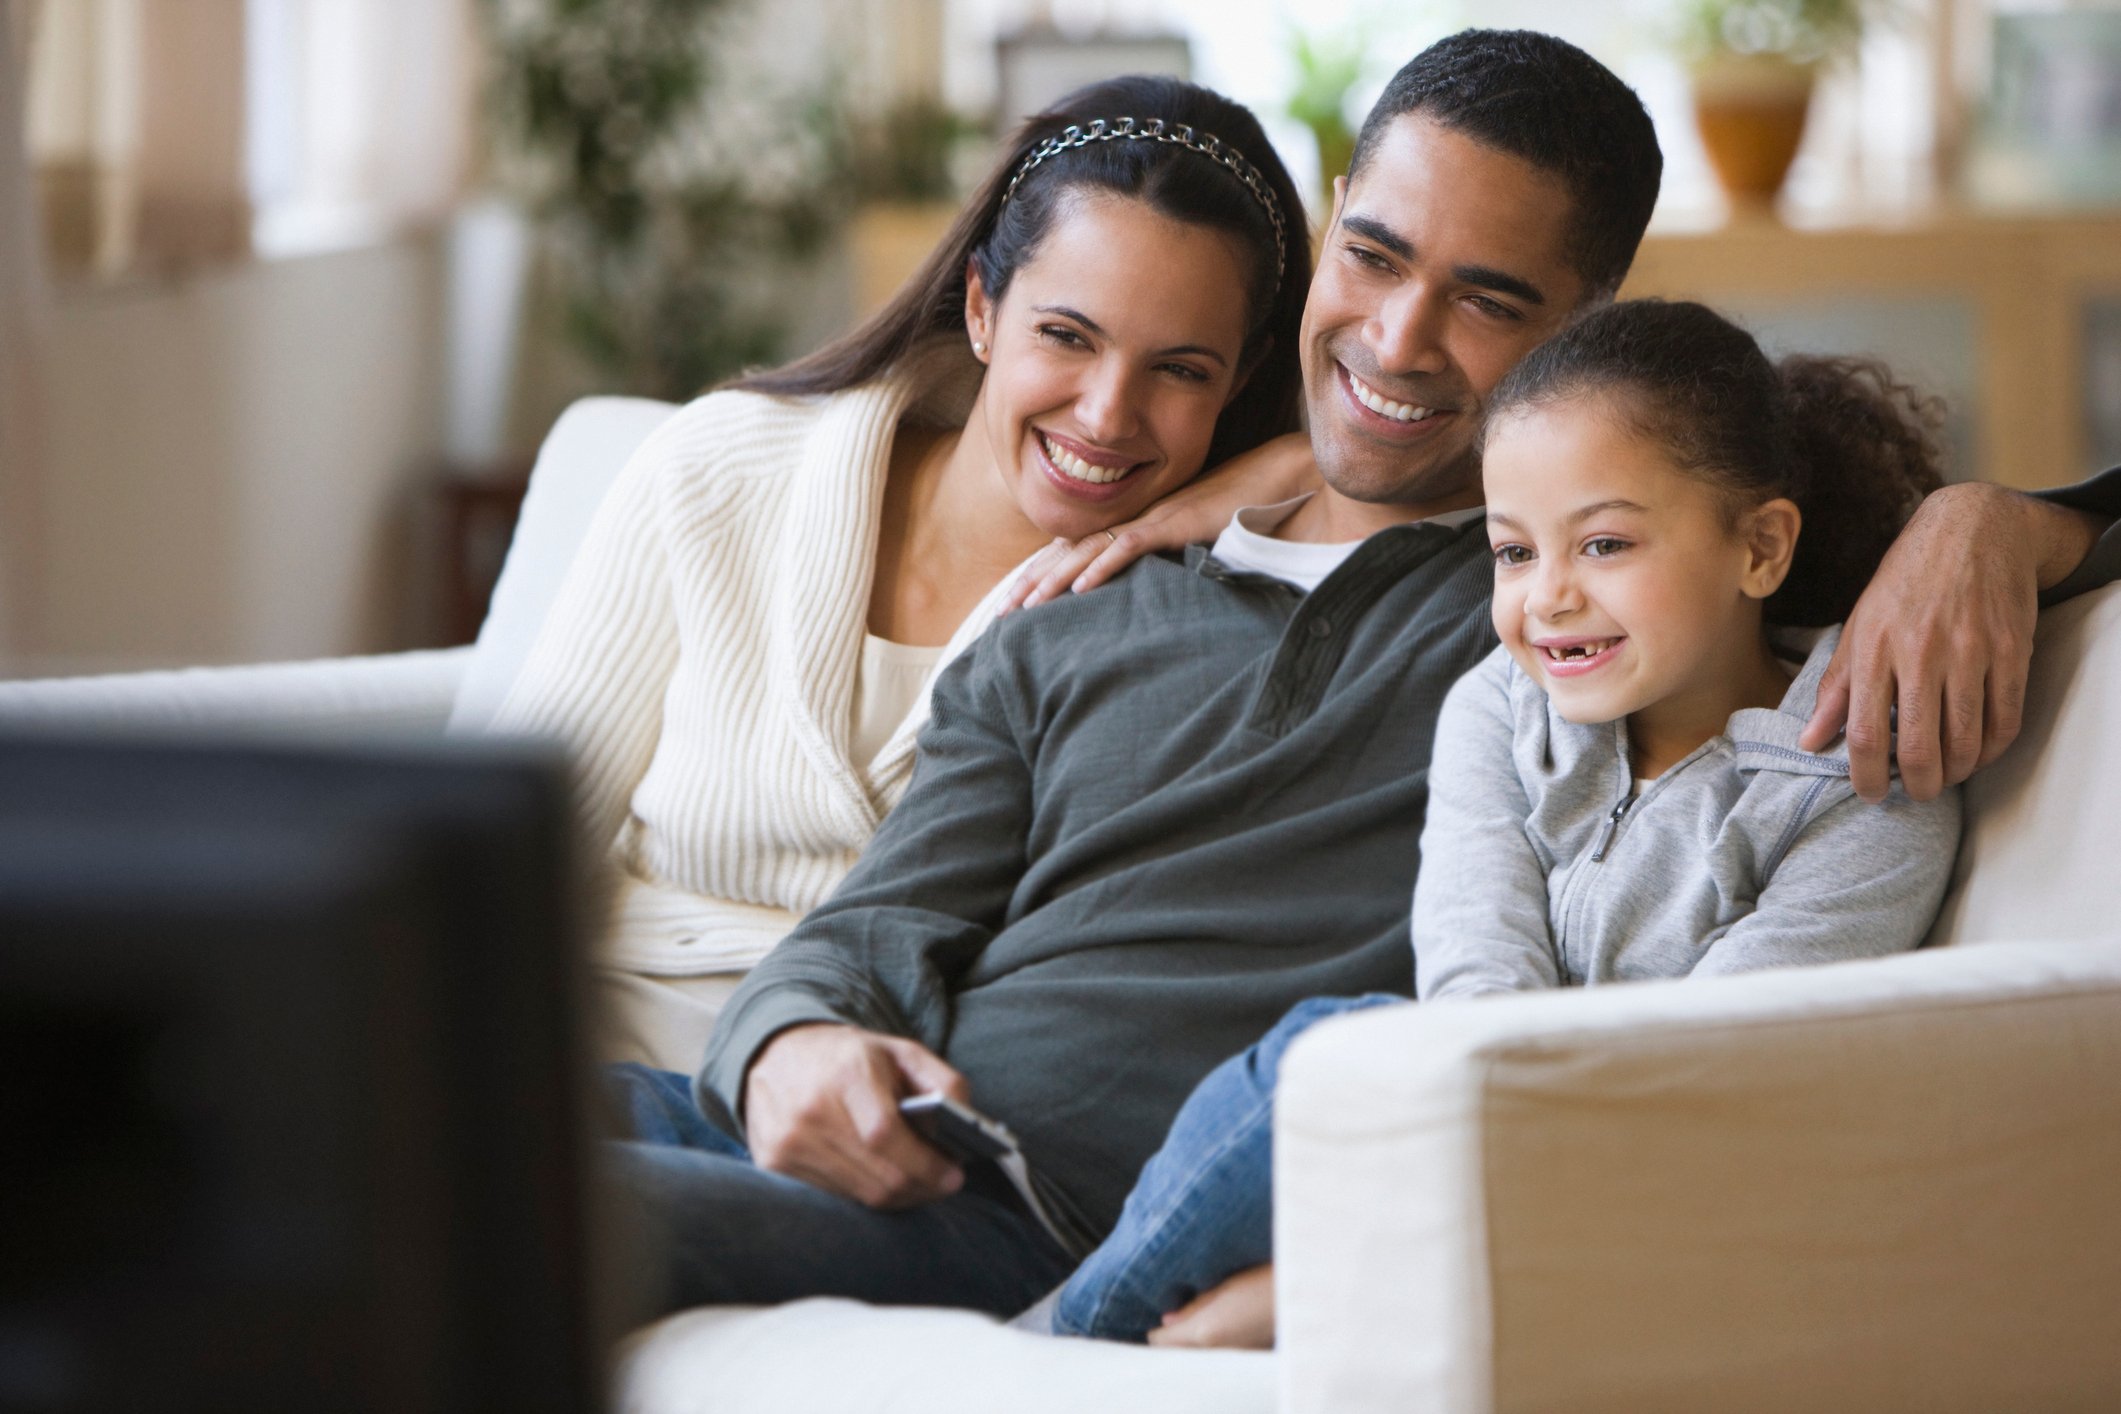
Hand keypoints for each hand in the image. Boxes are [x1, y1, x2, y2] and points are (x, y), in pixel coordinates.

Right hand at [741, 1022, 971, 1208]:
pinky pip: (837, 1196)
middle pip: (878, 1175)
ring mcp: (788, 1141)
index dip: (925, 1163)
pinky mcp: (774, 1163)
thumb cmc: (848, 1056)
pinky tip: (883, 1179)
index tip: (954, 1174)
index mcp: (845, 1074)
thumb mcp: (900, 1051)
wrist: (776, 1054)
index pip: (885, 1134)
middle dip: (921, 1187)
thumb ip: (942, 1081)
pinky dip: (867, 1194)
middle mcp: (810, 1110)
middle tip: (945, 1183)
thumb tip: (967, 1123)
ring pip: (860, 1194)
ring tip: (920, 1182)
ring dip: (899, 1196)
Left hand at [1002, 434, 1318, 612]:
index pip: (1078, 552)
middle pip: (1070, 554)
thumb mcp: (1198, 544)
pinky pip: (1131, 546)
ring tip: (1022, 608)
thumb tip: (1154, 600)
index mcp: (1137, 524)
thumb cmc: (1246, 509)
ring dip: (1052, 581)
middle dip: (1031, 583)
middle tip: (998, 615)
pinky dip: (1103, 568)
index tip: (1015, 604)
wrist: (1281, 478)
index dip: (1043, 576)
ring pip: (1090, 552)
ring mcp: (1154, 520)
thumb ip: (1172, 566)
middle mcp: (1137, 520)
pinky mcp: (1176, 524)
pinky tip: (1078, 589)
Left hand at [1145, 1264, 1276, 1349]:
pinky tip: (1218, 1332)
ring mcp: (1234, 1359)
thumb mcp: (1223, 1286)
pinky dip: (1212, 1350)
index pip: (1161, 1343)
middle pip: (1178, 1356)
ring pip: (1199, 1360)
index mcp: (1205, 1331)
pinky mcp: (1249, 1359)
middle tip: (1171, 1325)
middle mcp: (1216, 1352)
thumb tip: (1167, 1320)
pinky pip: (1220, 1359)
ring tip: (1194, 1325)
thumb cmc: (1264, 1281)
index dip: (1157, 1332)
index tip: (1159, 1322)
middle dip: (1171, 1343)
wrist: (1304, 1293)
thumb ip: (1193, 1306)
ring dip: (1192, 1347)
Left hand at [1801, 482, 2098, 801]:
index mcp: (1875, 648)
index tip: (1868, 793)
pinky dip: (1991, 749)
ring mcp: (1971, 652)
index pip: (1865, 733)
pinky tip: (1977, 753)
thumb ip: (1836, 687)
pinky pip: (2006, 720)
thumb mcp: (1859, 626)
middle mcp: (1922, 653)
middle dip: (1916, 786)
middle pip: (1919, 748)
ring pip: (1966, 741)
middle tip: (1913, 793)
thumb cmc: (1905, 582)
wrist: (1971, 529)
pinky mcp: (2012, 651)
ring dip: (1955, 773)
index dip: (1864, 776)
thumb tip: (1810, 741)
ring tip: (1943, 776)